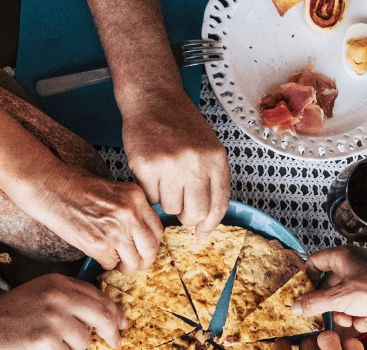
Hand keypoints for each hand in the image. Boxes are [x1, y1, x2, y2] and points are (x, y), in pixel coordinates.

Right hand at [0, 273, 125, 349]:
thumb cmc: (7, 317)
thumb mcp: (40, 296)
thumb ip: (70, 301)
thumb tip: (106, 317)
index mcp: (58, 282)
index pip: (98, 296)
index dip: (114, 311)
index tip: (121, 322)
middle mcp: (58, 296)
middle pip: (103, 315)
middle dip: (112, 332)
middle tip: (114, 342)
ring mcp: (53, 318)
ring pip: (84, 341)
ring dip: (69, 347)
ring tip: (45, 341)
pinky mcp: (46, 341)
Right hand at [27, 165, 162, 272]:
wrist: (51, 188)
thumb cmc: (77, 187)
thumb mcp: (115, 190)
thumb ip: (132, 209)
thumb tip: (143, 234)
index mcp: (136, 197)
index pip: (157, 229)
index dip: (153, 244)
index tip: (145, 249)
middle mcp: (130, 213)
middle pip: (151, 249)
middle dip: (145, 261)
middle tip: (136, 263)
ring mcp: (115, 230)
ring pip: (134, 262)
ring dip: (127, 267)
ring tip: (119, 264)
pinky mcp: (98, 245)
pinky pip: (111, 264)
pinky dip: (106, 264)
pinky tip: (100, 254)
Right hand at [122, 90, 229, 235]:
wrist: (154, 99)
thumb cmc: (180, 124)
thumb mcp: (208, 147)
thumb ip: (211, 178)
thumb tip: (206, 220)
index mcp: (216, 158)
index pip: (219, 204)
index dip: (210, 224)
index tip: (202, 232)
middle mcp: (196, 162)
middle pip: (195, 212)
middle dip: (187, 216)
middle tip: (180, 206)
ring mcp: (171, 164)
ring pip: (171, 208)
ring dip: (166, 200)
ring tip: (165, 178)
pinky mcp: (147, 166)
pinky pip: (150, 197)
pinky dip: (150, 191)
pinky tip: (152, 172)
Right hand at [292, 246, 366, 332]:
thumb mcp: (339, 298)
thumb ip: (314, 303)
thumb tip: (296, 306)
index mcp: (342, 257)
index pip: (315, 261)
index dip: (306, 277)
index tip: (300, 292)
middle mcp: (352, 267)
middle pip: (328, 287)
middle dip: (328, 305)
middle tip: (321, 316)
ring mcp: (364, 282)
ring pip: (343, 301)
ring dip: (345, 315)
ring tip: (351, 319)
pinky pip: (359, 309)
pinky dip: (362, 317)